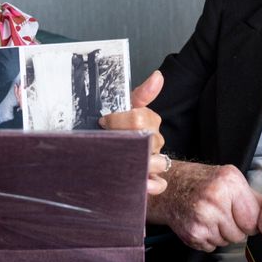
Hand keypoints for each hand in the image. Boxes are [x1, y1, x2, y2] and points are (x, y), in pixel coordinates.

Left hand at [99, 70, 167, 193]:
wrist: (101, 148)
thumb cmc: (114, 126)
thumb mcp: (124, 106)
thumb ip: (142, 93)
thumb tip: (158, 76)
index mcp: (149, 121)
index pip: (139, 118)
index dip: (117, 121)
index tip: (103, 122)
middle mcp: (155, 141)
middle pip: (147, 140)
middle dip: (125, 141)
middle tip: (108, 142)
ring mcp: (155, 161)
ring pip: (158, 162)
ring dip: (141, 162)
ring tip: (123, 163)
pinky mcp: (152, 180)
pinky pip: (160, 184)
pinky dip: (152, 185)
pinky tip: (142, 183)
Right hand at [148, 161, 261, 251]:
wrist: (170, 187)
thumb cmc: (201, 182)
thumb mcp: (230, 179)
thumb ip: (252, 198)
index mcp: (229, 183)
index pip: (254, 220)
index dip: (249, 220)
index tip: (241, 214)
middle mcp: (215, 199)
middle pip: (241, 234)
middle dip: (235, 228)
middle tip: (222, 214)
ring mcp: (203, 218)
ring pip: (227, 242)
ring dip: (221, 234)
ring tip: (210, 217)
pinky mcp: (193, 234)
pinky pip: (212, 246)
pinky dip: (208, 238)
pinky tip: (202, 223)